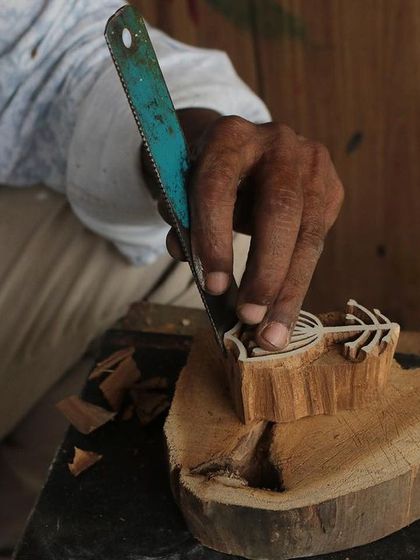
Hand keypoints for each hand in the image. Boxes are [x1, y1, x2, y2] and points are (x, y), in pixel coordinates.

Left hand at [160, 113, 343, 350]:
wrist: (245, 151)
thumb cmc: (209, 178)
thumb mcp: (184, 191)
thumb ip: (181, 220)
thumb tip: (190, 261)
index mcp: (229, 136)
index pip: (218, 188)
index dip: (215, 239)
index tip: (212, 287)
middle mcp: (277, 142)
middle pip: (279, 211)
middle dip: (265, 272)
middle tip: (249, 318)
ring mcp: (312, 163)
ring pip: (308, 234)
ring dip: (290, 290)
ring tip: (273, 334)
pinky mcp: (331, 188)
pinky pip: (319, 242)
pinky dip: (300, 280)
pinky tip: (287, 309)